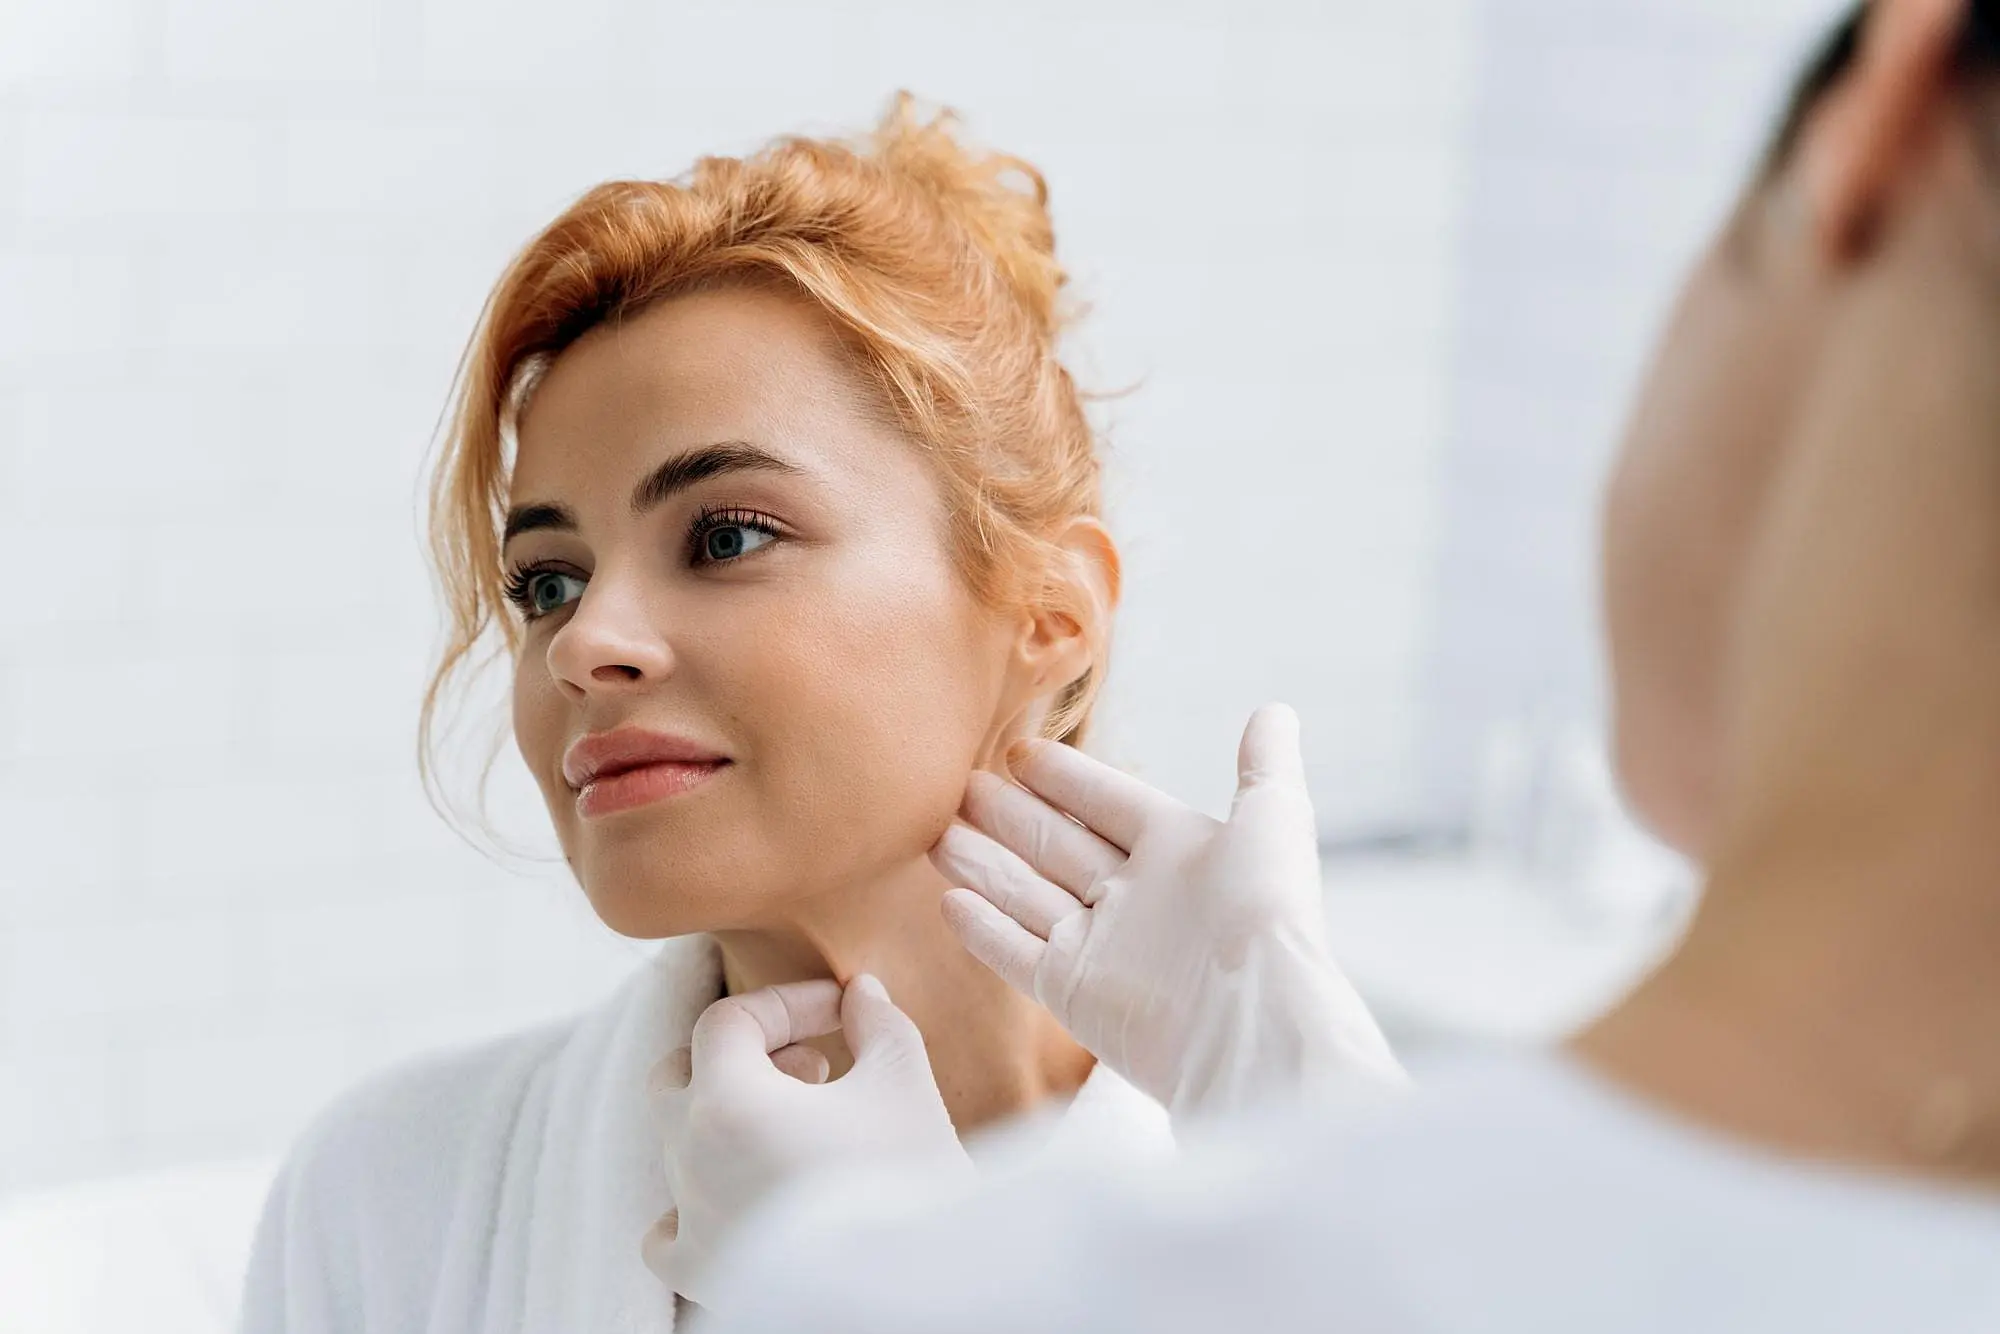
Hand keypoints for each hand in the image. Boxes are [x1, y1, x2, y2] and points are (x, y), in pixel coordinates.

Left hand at [643, 975, 971, 1306]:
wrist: (917, 1290)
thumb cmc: (908, 1182)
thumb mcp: (903, 1081)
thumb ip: (877, 1023)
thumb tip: (861, 993)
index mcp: (728, 1102)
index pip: (727, 1021)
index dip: (785, 1003)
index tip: (840, 1013)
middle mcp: (691, 1158)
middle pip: (680, 1074)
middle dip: (744, 1055)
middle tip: (814, 1067)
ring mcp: (689, 1220)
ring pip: (678, 1144)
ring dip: (730, 1119)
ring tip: (801, 1126)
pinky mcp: (704, 1274)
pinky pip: (667, 1232)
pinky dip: (694, 1204)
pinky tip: (743, 1195)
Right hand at [933, 703, 1404, 1120]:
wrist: (1253, 1022)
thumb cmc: (1267, 914)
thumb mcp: (1273, 818)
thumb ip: (1264, 764)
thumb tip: (1274, 710)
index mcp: (1179, 850)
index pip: (1108, 802)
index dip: (1066, 778)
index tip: (1020, 751)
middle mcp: (1137, 897)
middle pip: (1058, 844)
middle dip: (1009, 815)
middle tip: (959, 786)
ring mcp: (1102, 948)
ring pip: (1027, 893)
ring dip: (983, 862)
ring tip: (933, 831)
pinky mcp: (1073, 994)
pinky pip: (1017, 953)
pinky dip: (984, 929)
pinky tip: (949, 899)